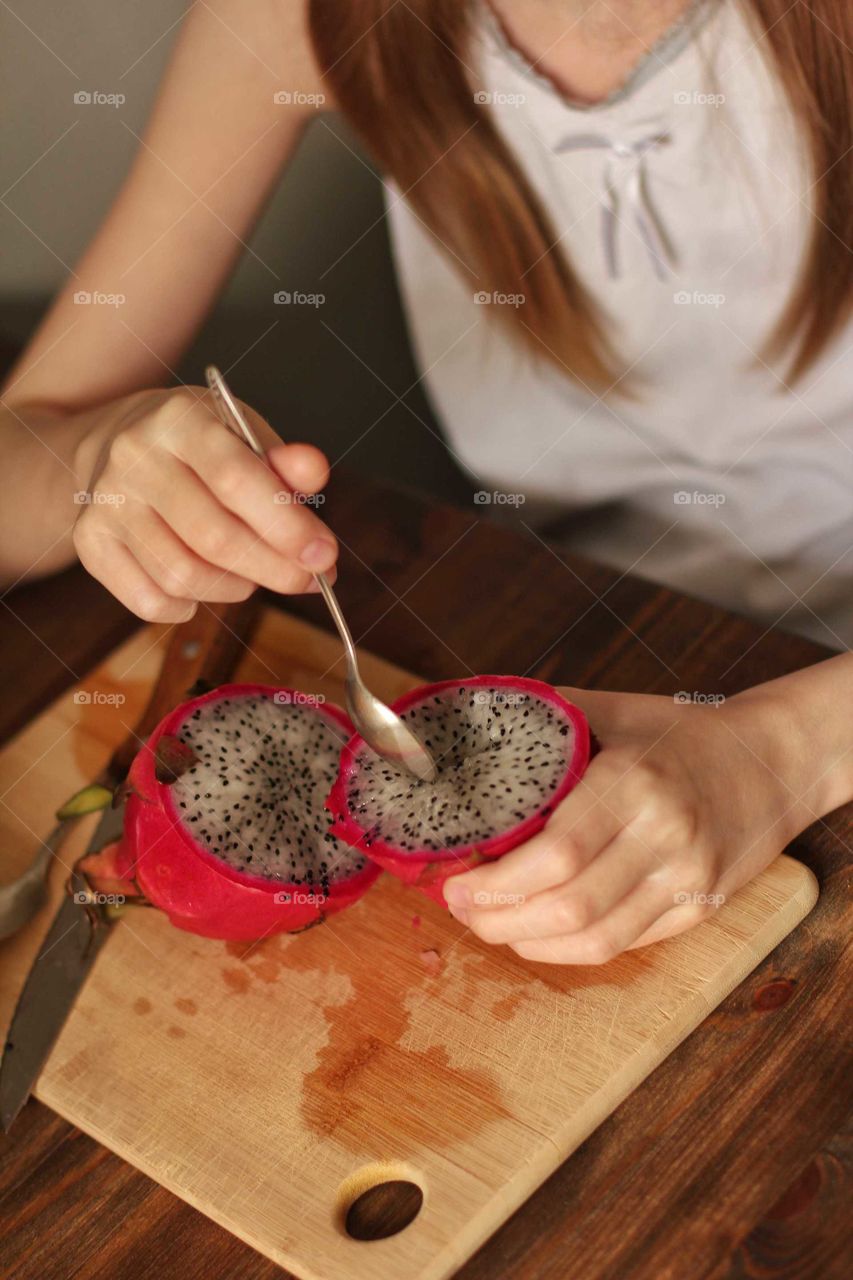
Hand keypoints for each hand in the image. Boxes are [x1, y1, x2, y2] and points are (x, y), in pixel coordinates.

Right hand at [72, 386, 336, 620]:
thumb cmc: (199, 447)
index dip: (286, 526)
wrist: (116, 443)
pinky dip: (188, 607)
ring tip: (251, 575)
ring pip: (182, 576)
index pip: (236, 478)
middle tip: (305, 580)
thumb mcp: (245, 436)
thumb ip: (283, 462)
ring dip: (234, 588)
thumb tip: (314, 471)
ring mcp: (106, 501)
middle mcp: (134, 456)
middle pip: (212, 537)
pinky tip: (205, 588)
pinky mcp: (89, 542)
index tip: (324, 556)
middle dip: (272, 569)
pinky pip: (148, 601)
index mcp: (179, 419)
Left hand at [443, 685, 812, 963]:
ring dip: (529, 944)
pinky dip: (569, 949)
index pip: (556, 854)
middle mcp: (665, 836)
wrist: (772, 760)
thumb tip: (464, 731)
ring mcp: (687, 880)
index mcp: (635, 782)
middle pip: (570, 907)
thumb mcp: (613, 711)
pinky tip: (536, 935)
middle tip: (461, 908)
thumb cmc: (681, 732)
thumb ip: (546, 721)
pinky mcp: (699, 910)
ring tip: (490, 925)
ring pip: (596, 940)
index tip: (455, 881)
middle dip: (499, 919)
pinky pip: (624, 945)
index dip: (498, 882)